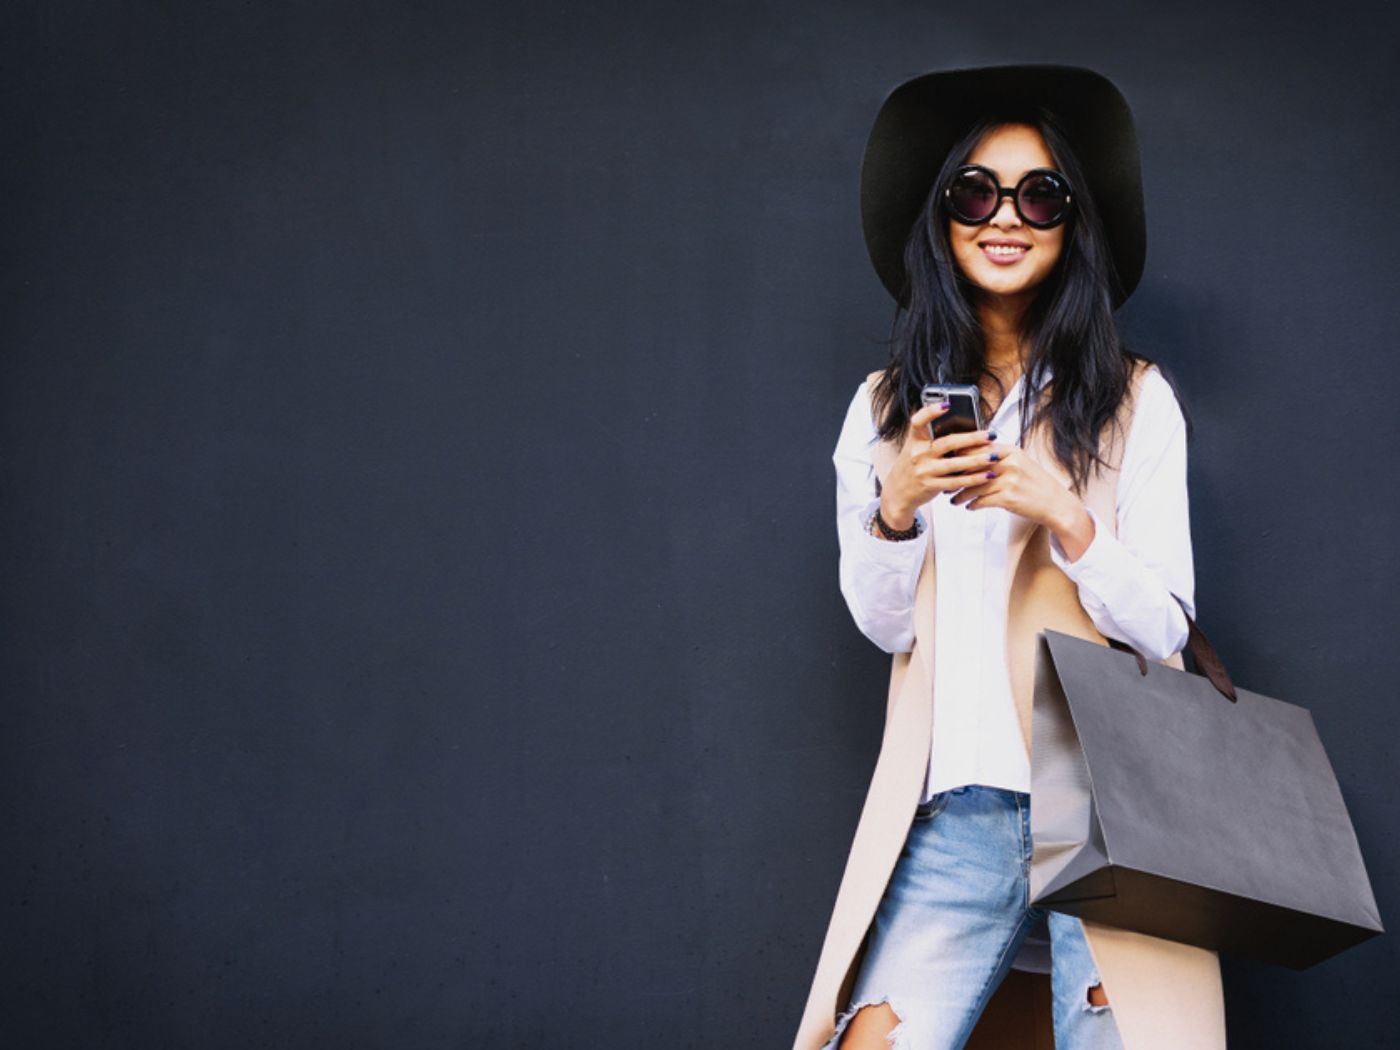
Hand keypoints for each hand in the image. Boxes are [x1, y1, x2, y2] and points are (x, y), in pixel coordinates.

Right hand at [877, 403, 1001, 529]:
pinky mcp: (930, 486)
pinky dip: (973, 479)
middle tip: (990, 435)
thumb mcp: (917, 448)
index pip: (918, 422)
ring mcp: (924, 471)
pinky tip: (987, 475)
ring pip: (954, 464)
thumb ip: (934, 438)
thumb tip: (966, 428)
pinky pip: (956, 482)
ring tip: (994, 456)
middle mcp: (917, 454)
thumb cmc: (914, 465)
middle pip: (946, 443)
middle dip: (971, 438)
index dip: (931, 412)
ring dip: (977, 460)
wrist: (898, 492)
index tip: (947, 405)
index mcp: (914, 440)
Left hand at [947, 441, 1095, 558]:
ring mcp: (1009, 480)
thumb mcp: (1021, 464)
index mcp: (1012, 451)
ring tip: (953, 499)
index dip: (960, 454)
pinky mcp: (1008, 498)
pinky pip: (982, 500)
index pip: (978, 448)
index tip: (947, 461)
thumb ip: (1000, 458)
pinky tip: (968, 507)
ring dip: (961, 494)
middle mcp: (1010, 463)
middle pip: (973, 466)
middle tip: (945, 482)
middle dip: (956, 475)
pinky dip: (973, 504)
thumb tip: (973, 456)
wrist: (1056, 504)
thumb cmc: (1036, 485)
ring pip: (975, 485)